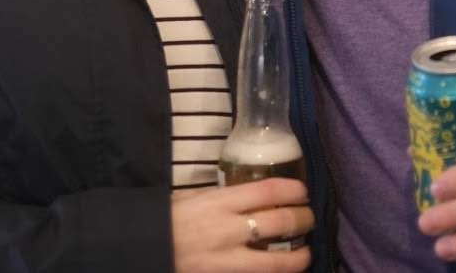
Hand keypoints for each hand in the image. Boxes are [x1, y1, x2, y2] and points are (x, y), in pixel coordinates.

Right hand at [171, 178, 313, 271]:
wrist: (147, 250)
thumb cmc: (168, 220)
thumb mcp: (195, 198)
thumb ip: (223, 197)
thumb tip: (251, 195)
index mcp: (220, 202)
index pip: (268, 191)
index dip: (293, 190)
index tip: (303, 191)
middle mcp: (228, 230)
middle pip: (279, 223)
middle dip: (302, 220)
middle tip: (309, 218)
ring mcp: (227, 262)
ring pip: (275, 262)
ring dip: (297, 258)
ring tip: (306, 253)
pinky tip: (281, 271)